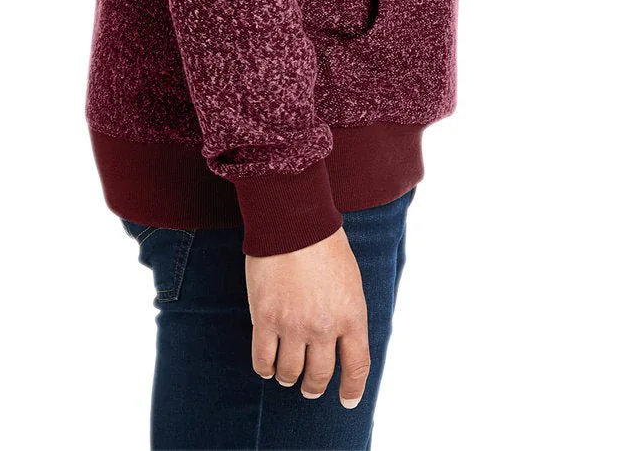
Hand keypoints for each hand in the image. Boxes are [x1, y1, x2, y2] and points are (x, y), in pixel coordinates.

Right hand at [245, 225, 370, 408]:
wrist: (293, 220)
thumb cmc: (325, 243)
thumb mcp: (351, 280)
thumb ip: (348, 312)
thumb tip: (342, 337)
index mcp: (352, 316)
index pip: (357, 366)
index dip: (352, 388)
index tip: (348, 400)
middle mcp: (324, 327)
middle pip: (320, 375)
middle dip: (314, 386)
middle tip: (310, 388)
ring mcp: (293, 326)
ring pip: (290, 371)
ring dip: (288, 377)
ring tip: (286, 375)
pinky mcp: (266, 319)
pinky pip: (263, 359)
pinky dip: (264, 369)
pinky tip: (266, 367)